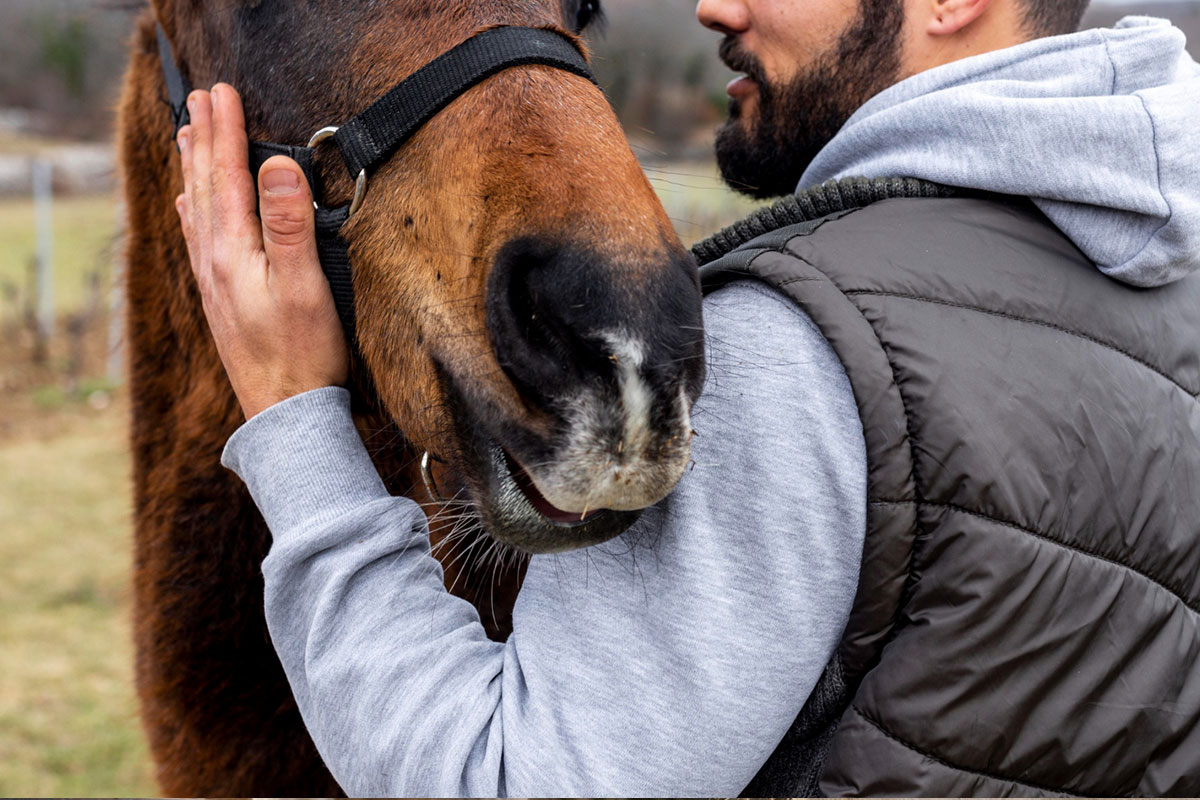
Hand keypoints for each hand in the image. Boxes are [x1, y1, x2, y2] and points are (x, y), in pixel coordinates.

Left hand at [175, 83, 348, 419]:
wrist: (285, 414)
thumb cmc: (302, 353)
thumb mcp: (305, 286)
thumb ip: (289, 224)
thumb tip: (277, 165)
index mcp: (232, 251)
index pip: (226, 176)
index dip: (227, 131)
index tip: (224, 91)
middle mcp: (213, 261)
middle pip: (204, 185)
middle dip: (203, 138)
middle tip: (200, 97)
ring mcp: (213, 281)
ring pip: (195, 208)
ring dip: (192, 167)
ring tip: (187, 134)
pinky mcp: (220, 298)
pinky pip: (196, 237)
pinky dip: (191, 208)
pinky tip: (189, 206)